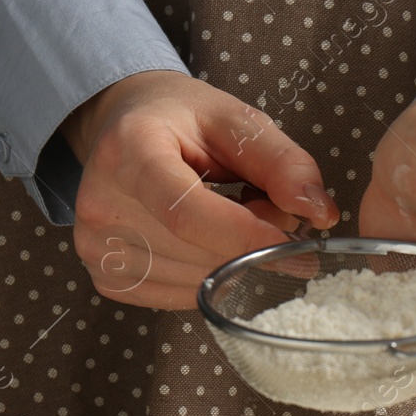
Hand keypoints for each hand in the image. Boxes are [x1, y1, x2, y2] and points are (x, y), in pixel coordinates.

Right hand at [60, 70, 338, 309]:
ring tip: (232, 218)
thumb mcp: (236, 121)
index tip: (297, 242)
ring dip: (232, 262)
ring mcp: (96, 244)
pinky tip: (206, 242)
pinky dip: (208, 276)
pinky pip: (178, 296)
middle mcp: (100, 201)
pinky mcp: (106, 275)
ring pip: (192, 281)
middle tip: (269, 212)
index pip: (187, 214)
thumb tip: (319, 213)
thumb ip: (282, 163)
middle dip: (249, 244)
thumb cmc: (180, 120)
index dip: (247, 236)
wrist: (125, 124)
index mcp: (128, 149)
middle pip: (195, 252)